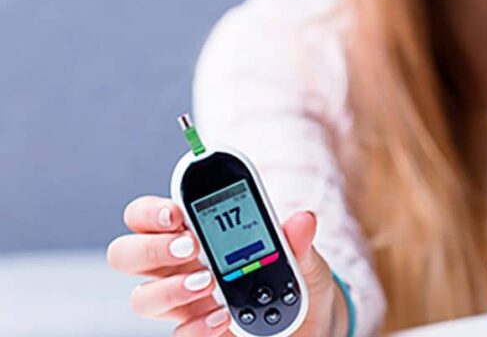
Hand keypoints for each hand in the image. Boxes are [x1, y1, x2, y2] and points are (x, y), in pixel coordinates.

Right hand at [107, 196, 345, 336]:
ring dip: (171, 289)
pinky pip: (178, 332)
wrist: (310, 321)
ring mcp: (184, 303)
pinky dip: (196, 326)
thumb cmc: (292, 278)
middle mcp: (178, 267)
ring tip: (208, 283)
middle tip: (190, 247)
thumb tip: (302, 219)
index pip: (146, 216)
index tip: (175, 213)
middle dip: (150, 248)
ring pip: (142, 297)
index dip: (149, 212)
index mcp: (193, 234)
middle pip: (127, 254)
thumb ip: (296, 240)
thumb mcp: (303, 257)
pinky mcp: (198, 331)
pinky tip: (222, 317)